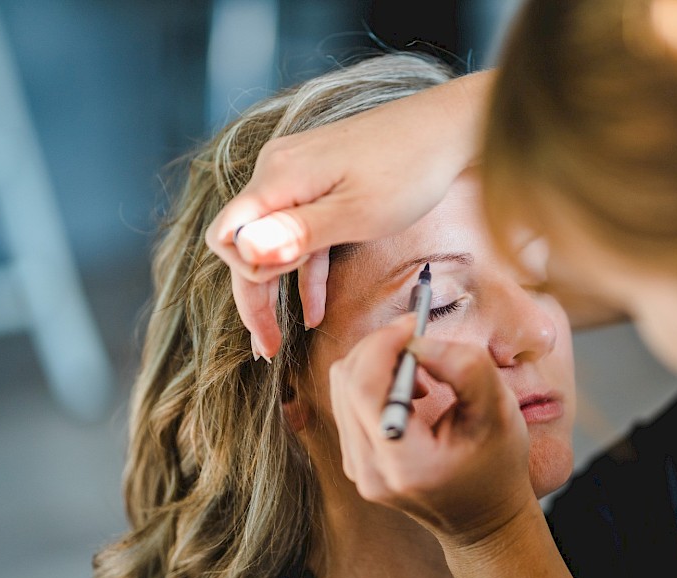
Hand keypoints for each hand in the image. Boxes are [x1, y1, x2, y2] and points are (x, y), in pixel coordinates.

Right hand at [204, 71, 491, 356]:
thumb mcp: (357, 214)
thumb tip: (246, 251)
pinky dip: (304, 269)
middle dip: (253, 297)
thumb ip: (299, 234)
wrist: (449, 128)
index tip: (277, 309)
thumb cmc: (409, 170)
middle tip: (266, 349)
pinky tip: (314, 311)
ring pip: (273, 240)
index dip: (246, 279)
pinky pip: (301, 231)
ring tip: (280, 339)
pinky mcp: (321, 180)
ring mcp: (299, 174)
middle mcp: (278, 172)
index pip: (227, 237)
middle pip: (245, 243)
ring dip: (276, 288)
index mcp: (278, 178)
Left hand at [328, 314, 535, 544]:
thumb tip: (418, 341)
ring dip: (377, 363)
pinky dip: (374, 382)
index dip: (383, 344)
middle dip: (380, 346)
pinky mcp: (355, 463)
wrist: (483, 520)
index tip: (413, 324)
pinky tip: (411, 393)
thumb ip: (464, 369)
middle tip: (417, 336)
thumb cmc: (497, 465)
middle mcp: (370, 472)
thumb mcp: (499, 411)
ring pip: (342, 388)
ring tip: (422, 374)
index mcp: (406, 464)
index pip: (365, 388)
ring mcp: (357, 471)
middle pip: (347, 382)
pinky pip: (348, 404)